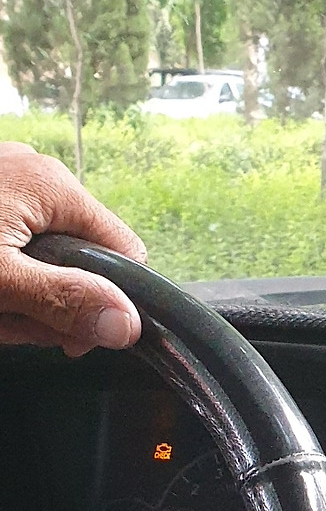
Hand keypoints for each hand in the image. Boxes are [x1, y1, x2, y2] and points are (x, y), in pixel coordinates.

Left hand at [0, 142, 144, 355]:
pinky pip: (16, 242)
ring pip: (44, 256)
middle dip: (49, 302)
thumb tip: (128, 324)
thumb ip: (64, 300)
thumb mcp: (0, 281)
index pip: (125, 252)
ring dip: (22, 294)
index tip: (70, 339)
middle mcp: (38, 172)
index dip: (108, 303)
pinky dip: (4, 274)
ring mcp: (9, 180)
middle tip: (6, 321)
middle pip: (81, 258)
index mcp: (53, 185)